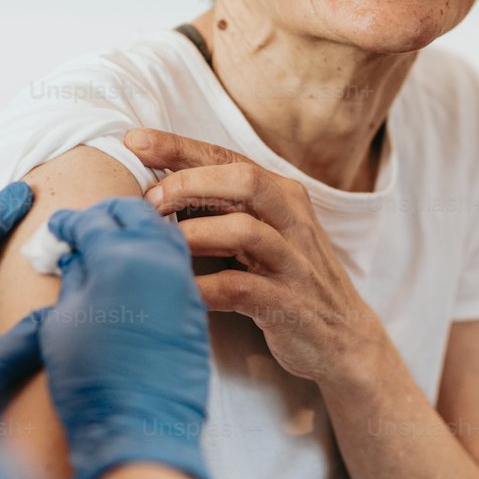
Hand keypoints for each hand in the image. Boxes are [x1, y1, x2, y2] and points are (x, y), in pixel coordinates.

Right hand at [38, 198, 217, 478]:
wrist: (142, 428)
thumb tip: (78, 258)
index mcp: (118, 258)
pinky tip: (140, 265)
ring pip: (164, 229)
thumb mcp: (62, 324)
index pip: (92, 220)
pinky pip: (179, 259)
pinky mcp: (195, 303)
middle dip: (108, 212)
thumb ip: (72, 280)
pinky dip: (158, 249)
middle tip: (88, 224)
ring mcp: (182, 280)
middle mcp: (158, 259)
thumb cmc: (92, 382)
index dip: (69, 222)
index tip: (58, 228)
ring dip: (140, 225)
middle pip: (136, 211)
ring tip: (115, 240)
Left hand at [123, 128, 381, 385]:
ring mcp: (294, 260)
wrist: (345, 337)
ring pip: (245, 230)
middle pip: (243, 180)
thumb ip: (223, 208)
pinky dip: (206, 288)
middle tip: (147, 201)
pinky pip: (243, 288)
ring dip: (196, 233)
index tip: (133, 141)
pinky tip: (178, 291)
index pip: (226, 156)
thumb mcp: (263, 232)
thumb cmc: (288, 277)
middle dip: (188, 183)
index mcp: (281, 193)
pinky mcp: (289, 302)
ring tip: (160, 245)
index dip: (179, 146)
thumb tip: (155, 190)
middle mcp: (292, 218)